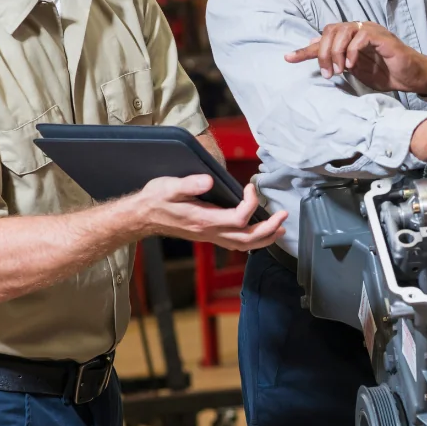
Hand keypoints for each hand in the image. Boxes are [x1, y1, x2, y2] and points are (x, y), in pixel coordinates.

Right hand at [127, 175, 286, 250]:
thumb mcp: (168, 187)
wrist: (142, 216)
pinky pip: (236, 243)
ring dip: (265, 237)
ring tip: (281, 227)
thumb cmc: (155, 200)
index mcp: (203, 220)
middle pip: (247, 239)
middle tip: (283, 215)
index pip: (238, 218)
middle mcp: (209, 232)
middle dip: (269, 228)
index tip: (250, 187)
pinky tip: (260, 231)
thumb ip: (188, 184)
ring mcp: (210, 236)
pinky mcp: (209, 235)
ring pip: (244, 245)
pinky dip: (253, 240)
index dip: (250, 203)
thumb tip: (208, 180)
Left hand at [286, 21, 426, 95]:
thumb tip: (314, 53)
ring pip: (342, 31)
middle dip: (322, 53)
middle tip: (326, 73)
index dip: (305, 49)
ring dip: (335, 53)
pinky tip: (351, 66)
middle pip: (329, 31)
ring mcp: (370, 31)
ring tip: (338, 71)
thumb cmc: (386, 72)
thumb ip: (336, 60)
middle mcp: (358, 29)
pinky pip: (361, 37)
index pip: (323, 37)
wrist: (412, 76)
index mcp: (350, 36)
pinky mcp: (382, 37)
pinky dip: (352, 51)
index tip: (288, 58)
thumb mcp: (354, 69)